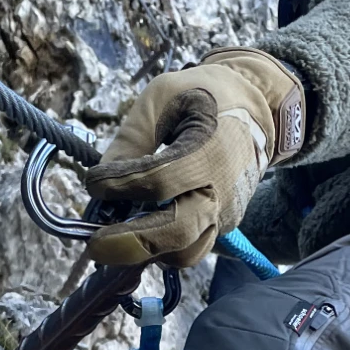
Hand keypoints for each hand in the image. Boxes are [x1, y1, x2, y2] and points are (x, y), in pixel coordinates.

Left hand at [85, 49, 305, 266]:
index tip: (92, 182)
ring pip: (185, 253)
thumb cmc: (204, 95)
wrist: (257, 110)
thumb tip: (101, 179)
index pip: (159, 181)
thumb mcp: (162, 97)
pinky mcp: (224, 226)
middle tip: (93, 245)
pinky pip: (191, 249)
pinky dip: (161, 252)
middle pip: (175, 231)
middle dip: (128, 242)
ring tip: (112, 242)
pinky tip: (136, 238)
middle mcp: (222, 189)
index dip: (119, 186)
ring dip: (145, 254)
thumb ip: (132, 137)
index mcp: (209, 149)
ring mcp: (226, 212)